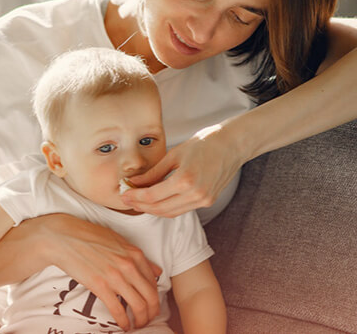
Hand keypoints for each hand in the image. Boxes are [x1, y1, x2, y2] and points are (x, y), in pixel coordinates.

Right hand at [32, 213, 162, 330]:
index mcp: (135, 253)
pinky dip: (124, 322)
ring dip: (141, 320)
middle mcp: (129, 265)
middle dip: (152, 312)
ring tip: (138, 325)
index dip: (155, 297)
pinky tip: (124, 325)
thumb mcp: (118, 241)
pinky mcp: (100, 286)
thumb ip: (138, 257)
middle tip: (148, 319)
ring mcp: (115, 277)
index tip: (150, 304)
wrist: (63, 237)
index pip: (154, 281)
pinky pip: (118, 310)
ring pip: (139, 306)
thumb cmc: (88, 236)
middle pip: (151, 296)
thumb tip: (157, 271)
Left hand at [122, 124, 245, 217]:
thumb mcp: (174, 155)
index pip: (152, 196)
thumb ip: (153, 173)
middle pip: (160, 208)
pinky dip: (167, 207)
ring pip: (170, 212)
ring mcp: (203, 200)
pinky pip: (182, 209)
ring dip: (153, 209)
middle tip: (128, 199)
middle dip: (141, 205)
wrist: (232, 145)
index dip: (135, 197)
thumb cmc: (204, 144)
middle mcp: (195, 194)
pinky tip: (157, 200)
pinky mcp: (208, 201)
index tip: (124, 193)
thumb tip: (134, 183)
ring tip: (139, 200)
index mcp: (185, 180)